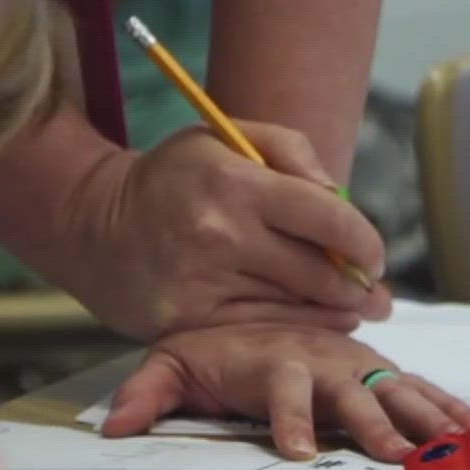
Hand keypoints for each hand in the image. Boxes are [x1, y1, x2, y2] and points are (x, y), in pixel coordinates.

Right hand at [65, 122, 391, 339]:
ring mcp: (202, 283)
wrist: (94, 226)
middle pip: (320, 275)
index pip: (329, 219)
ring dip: (333, 315)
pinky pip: (260, 332)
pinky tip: (305, 324)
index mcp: (235, 181)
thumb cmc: (174, 178)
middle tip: (375, 294)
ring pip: (295, 310)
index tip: (374, 255)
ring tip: (349, 310)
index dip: (366, 243)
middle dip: (359, 288)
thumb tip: (339, 197)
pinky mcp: (187, 323)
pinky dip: (291, 332)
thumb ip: (291, 151)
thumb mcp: (223, 137)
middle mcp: (220, 235)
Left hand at [103, 324, 469, 461]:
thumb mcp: (172, 360)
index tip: (297, 452)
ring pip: (395, 387)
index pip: (282, 388)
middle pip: (350, 390)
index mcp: (274, 357)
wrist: (246, 290)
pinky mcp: (378, 367)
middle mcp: (321, 357)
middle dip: (372, 423)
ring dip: (422, 418)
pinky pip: (419, 386)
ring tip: (453, 451)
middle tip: (391, 458)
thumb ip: (147, 392)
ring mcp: (355, 361)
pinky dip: (449, 408)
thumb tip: (112, 428)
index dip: (291, 418)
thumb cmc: (211, 341)